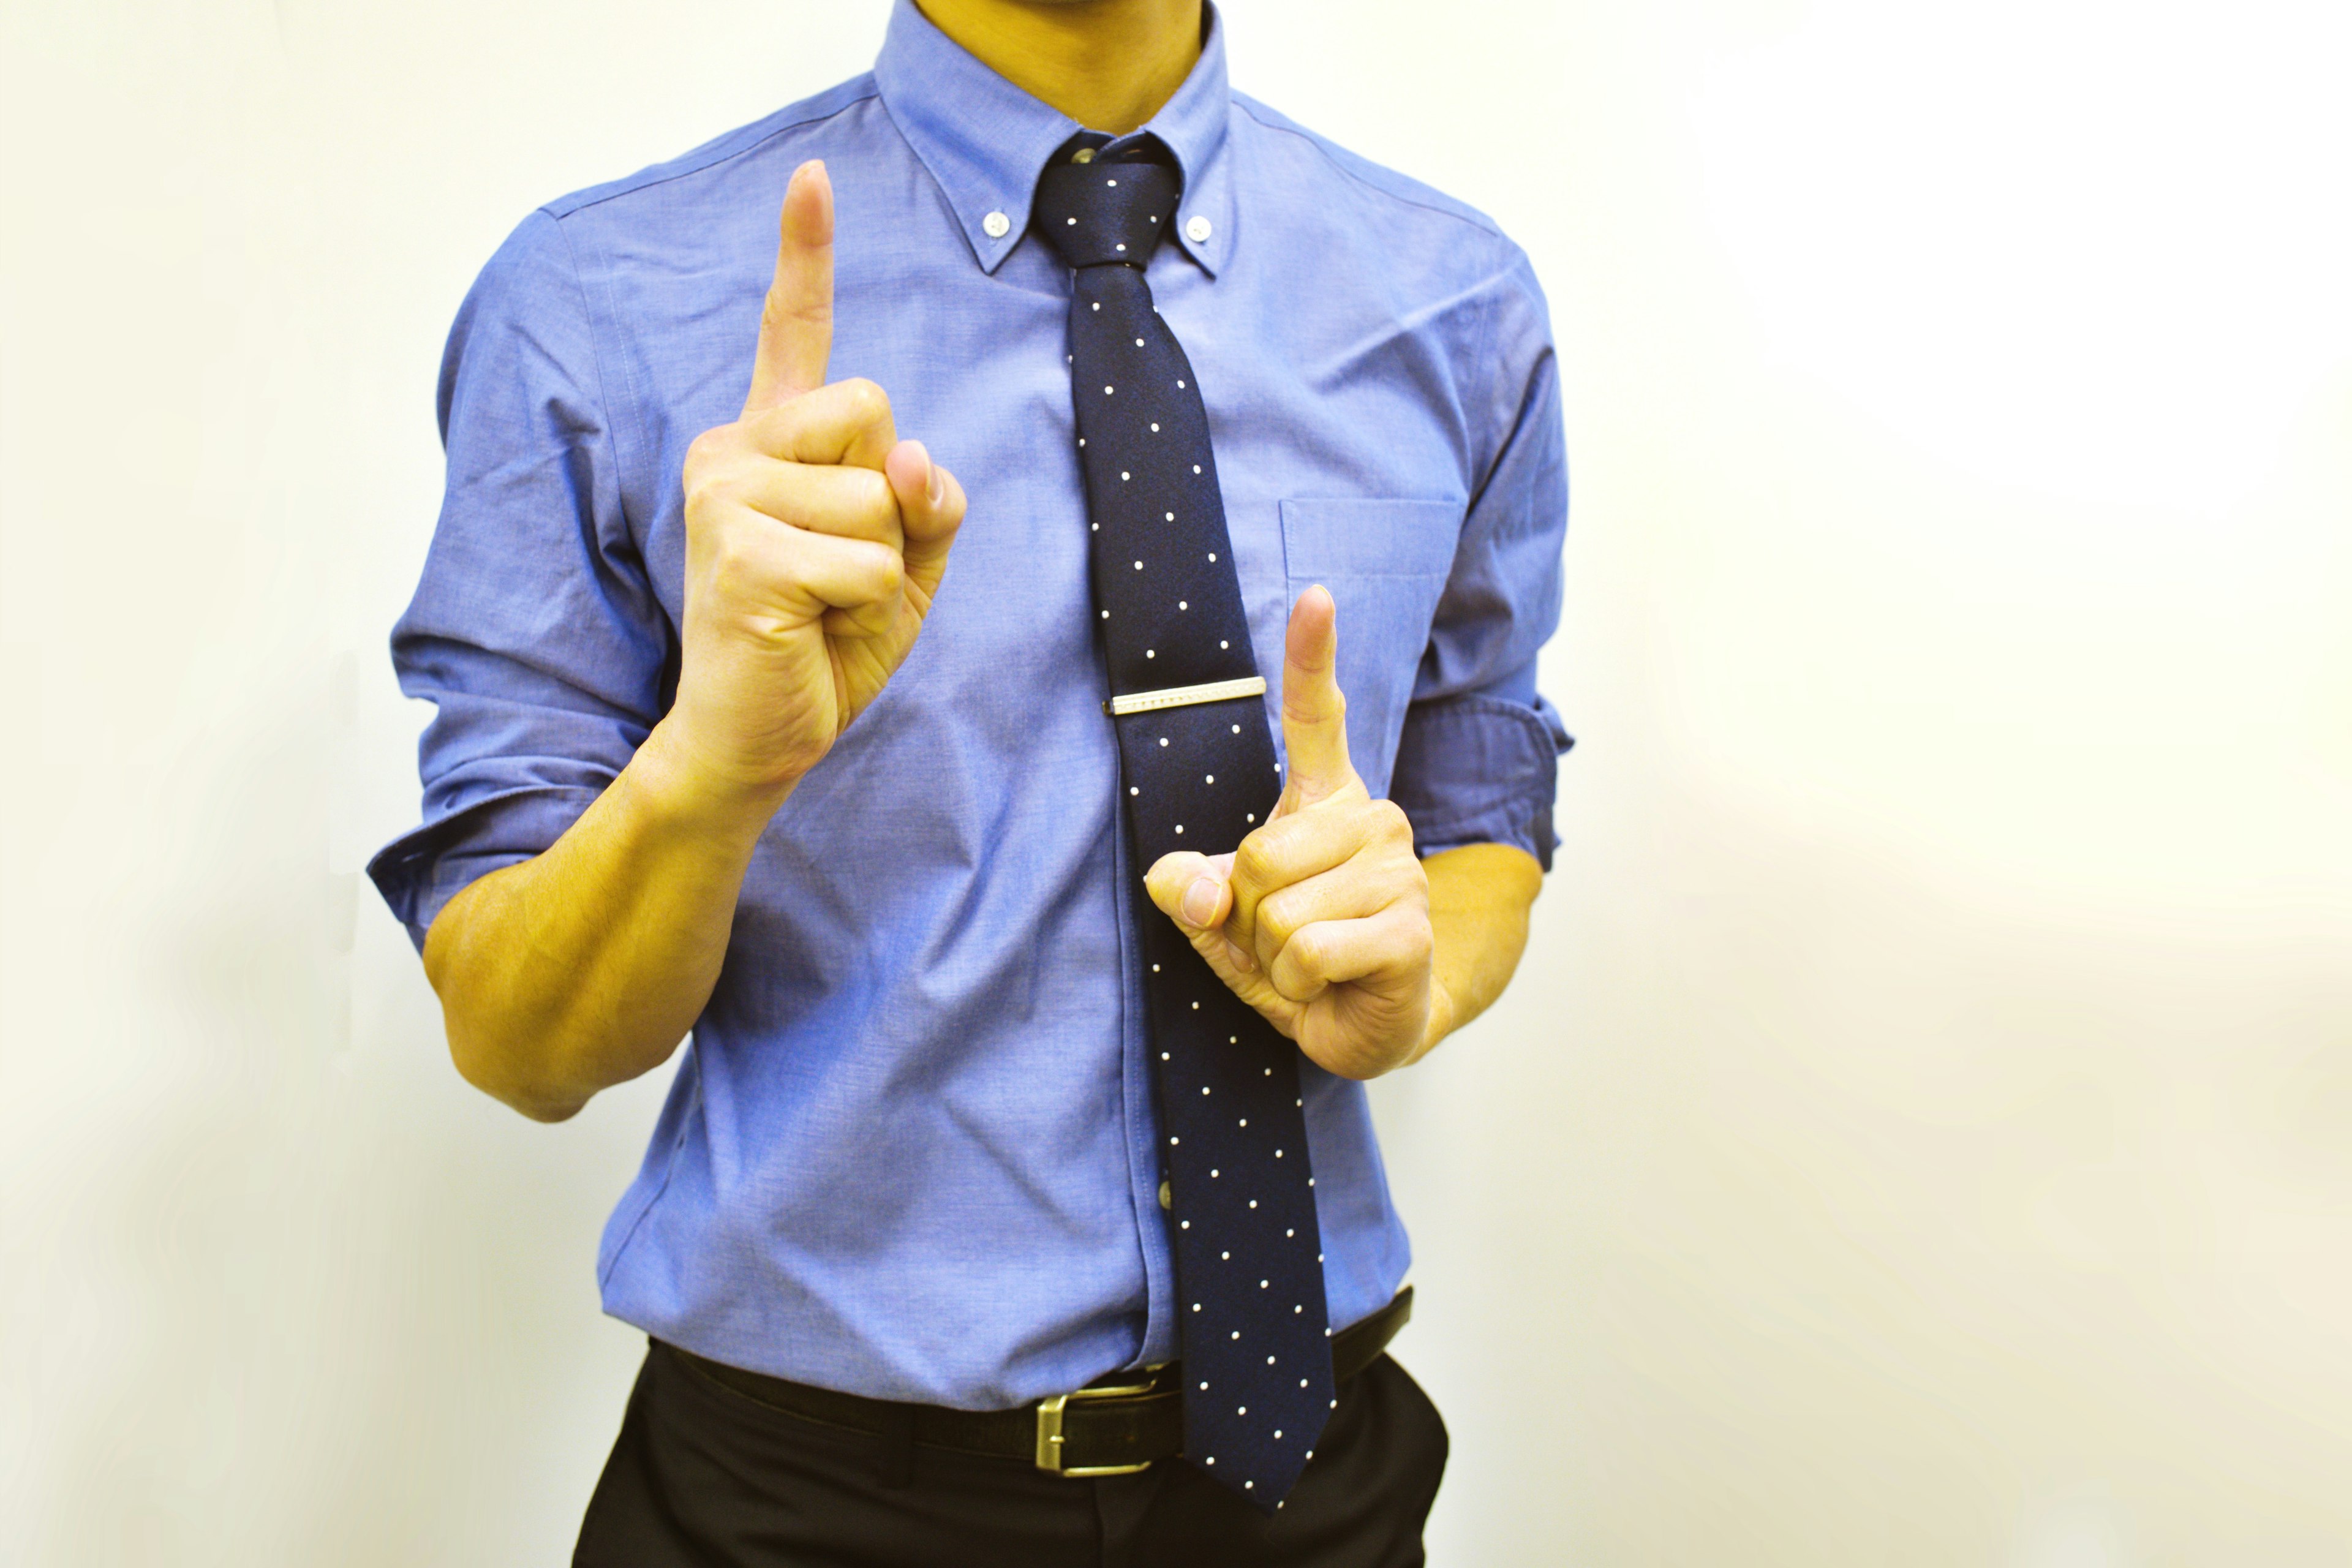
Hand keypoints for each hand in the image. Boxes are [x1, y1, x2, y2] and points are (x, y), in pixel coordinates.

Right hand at [663, 160, 965, 800]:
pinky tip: (808, 628)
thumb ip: (926, 501)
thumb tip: (911, 455)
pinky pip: (866, 558)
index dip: (804, 253)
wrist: (754, 736)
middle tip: (839, 568)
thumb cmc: (822, 647)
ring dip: (879, 563)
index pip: (791, 334)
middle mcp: (733, 449)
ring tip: (821, 604)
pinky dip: (865, 605)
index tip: (813, 176)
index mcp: (770, 443)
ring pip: (878, 493)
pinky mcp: (739, 550)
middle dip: (890, 499)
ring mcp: (726, 493)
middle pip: (875, 410)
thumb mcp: (903, 567)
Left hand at [1144, 587, 1437, 1079]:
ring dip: (1272, 956)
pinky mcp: (1409, 929)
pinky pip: (1308, 950)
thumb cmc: (1293, 958)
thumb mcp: (1220, 921)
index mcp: (1324, 802)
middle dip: (1246, 917)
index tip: (1315, 595)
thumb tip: (1189, 888)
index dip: (1313, 655)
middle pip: (1257, 854)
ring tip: (1307, 962)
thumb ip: (1189, 890)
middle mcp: (1371, 820)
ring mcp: (1398, 871)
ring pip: (1278, 909)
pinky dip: (1297, 983)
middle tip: (1281, 939)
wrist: (1359, 1028)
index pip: (1320, 716)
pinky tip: (1328, 985)